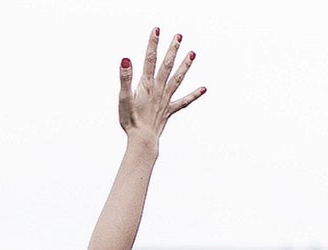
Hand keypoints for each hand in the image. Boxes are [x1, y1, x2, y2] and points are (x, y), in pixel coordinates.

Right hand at [118, 27, 204, 142]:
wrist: (142, 140)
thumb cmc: (131, 121)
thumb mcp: (123, 98)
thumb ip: (125, 78)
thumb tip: (126, 59)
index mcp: (147, 85)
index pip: (150, 60)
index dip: (153, 44)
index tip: (157, 30)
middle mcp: (159, 90)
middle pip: (167, 66)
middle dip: (172, 50)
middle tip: (179, 36)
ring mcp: (165, 100)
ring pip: (177, 79)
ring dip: (185, 65)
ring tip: (192, 54)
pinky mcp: (169, 110)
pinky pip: (184, 102)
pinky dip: (194, 95)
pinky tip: (203, 88)